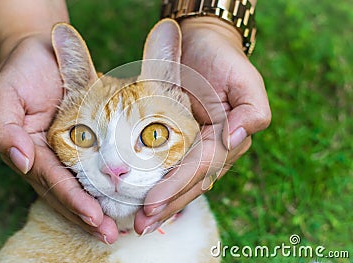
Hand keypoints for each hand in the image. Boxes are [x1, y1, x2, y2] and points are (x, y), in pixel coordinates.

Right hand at [0, 34, 117, 243]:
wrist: (43, 50)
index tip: (94, 217)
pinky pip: (94, 166)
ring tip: (116, 229)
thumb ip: (4, 129)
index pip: (52, 180)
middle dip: (87, 215)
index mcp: (28, 150)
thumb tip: (22, 161)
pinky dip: (105, 185)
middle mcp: (47, 156)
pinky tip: (121, 199)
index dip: (72, 200)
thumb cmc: (22, 70)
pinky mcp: (82, 141)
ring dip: (97, 208)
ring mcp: (64, 151)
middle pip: (66, 192)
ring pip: (81, 185)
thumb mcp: (4, 95)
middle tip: (110, 234)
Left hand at [134, 17, 270, 233]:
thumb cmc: (222, 58)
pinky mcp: (180, 139)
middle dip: (167, 205)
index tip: (152, 205)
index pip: (201, 168)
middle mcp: (214, 147)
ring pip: (180, 180)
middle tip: (141, 225)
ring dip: (162, 203)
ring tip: (140, 223)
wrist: (201, 42)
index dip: (178, 188)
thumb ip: (252, 111)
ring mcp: (197, 145)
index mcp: (229, 138)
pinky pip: (169, 166)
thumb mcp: (245, 79)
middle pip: (190, 182)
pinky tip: (142, 202)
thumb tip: (235, 139)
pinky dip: (158, 185)